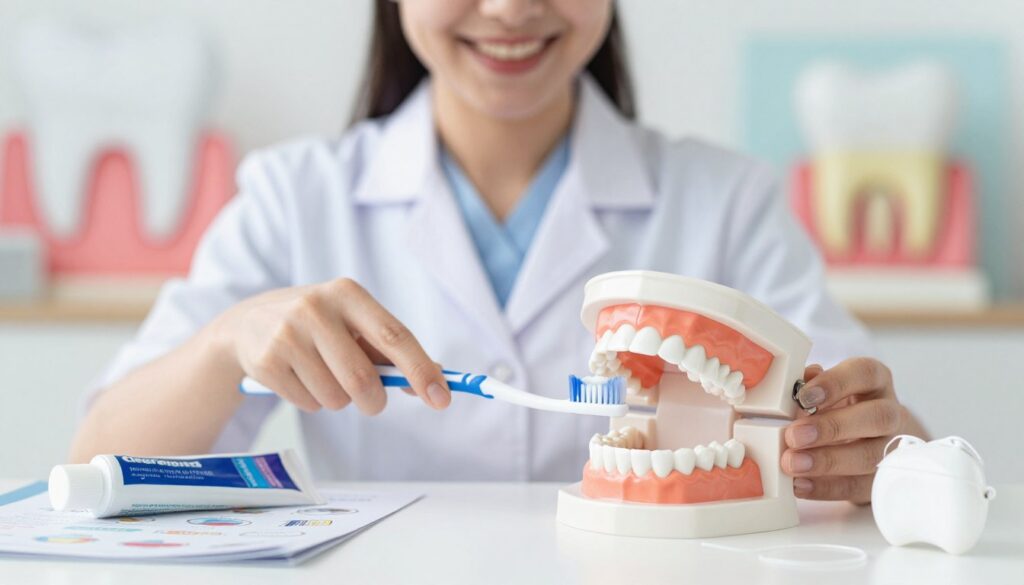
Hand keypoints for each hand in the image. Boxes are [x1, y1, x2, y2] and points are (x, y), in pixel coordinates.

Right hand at [216, 278, 450, 413]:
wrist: (247, 323)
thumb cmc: (318, 326)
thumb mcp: (352, 324)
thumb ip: (390, 351)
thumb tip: (433, 382)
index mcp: (348, 293)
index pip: (395, 336)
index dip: (421, 370)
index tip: (442, 399)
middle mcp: (315, 308)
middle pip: (362, 378)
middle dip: (374, 400)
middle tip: (371, 401)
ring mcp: (287, 334)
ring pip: (336, 398)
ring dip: (340, 400)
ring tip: (323, 376)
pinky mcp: (266, 362)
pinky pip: (309, 404)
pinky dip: (313, 402)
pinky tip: (299, 378)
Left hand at [782, 357, 917, 503]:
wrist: (873, 439)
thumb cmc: (841, 406)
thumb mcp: (827, 390)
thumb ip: (810, 387)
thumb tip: (791, 391)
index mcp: (875, 382)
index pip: (865, 373)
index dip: (836, 383)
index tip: (804, 396)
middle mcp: (890, 412)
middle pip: (875, 417)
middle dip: (832, 427)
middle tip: (794, 435)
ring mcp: (893, 449)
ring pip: (870, 455)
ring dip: (827, 461)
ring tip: (792, 463)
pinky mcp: (883, 481)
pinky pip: (859, 486)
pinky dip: (826, 487)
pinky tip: (801, 484)